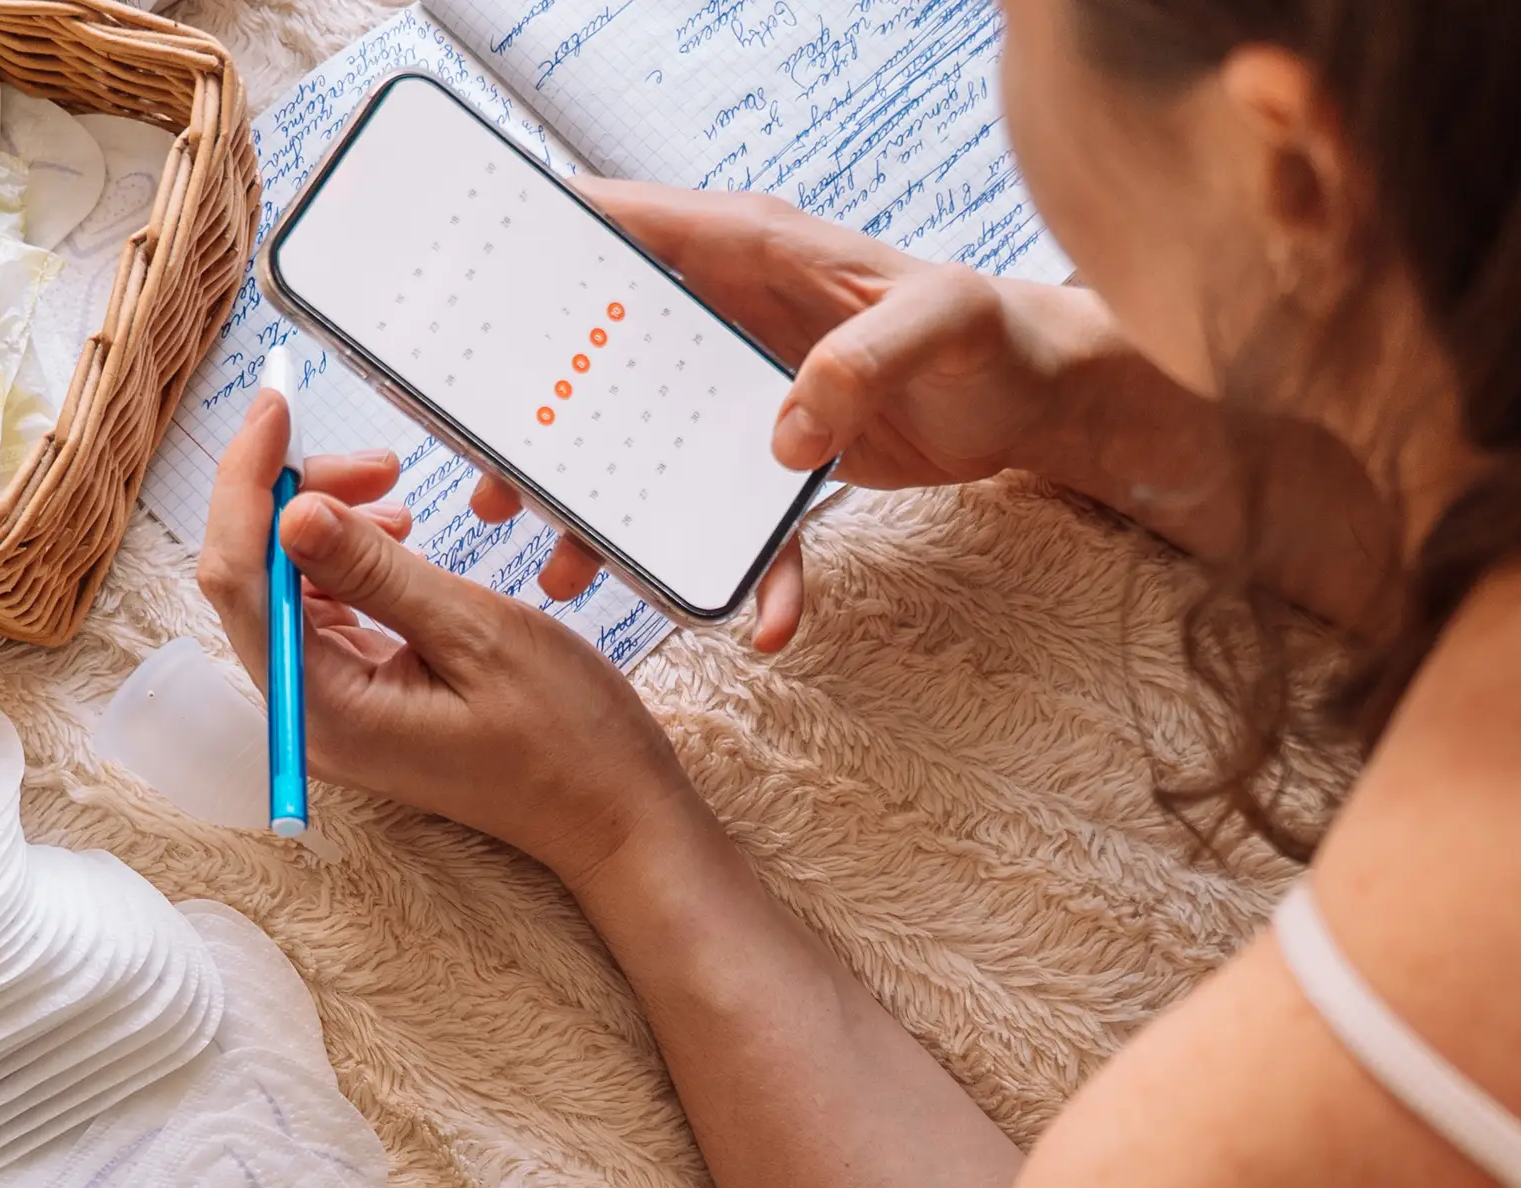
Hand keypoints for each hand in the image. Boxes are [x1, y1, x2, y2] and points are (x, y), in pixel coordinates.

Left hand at [197, 384, 706, 890]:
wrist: (612, 813)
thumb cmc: (565, 737)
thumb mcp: (476, 634)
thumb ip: (376, 573)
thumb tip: (293, 510)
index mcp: (328, 708)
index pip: (240, 580)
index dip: (246, 485)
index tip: (276, 410)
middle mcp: (312, 716)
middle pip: (255, 580)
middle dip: (294, 501)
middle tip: (375, 462)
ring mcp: (334, 712)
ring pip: (287, 590)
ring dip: (326, 528)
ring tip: (397, 496)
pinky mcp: (362, 701)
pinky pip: (324, 615)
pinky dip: (348, 564)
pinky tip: (397, 539)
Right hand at [472, 182, 1124, 651]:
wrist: (1044, 398)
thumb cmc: (996, 335)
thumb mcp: (941, 327)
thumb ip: (864, 360)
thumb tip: (784, 431)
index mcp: (757, 255)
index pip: (632, 228)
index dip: (551, 246)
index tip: (476, 291)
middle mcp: (738, 318)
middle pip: (609, 354)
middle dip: (543, 416)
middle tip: (490, 477)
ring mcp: (755, 389)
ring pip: (653, 444)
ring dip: (608, 508)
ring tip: (561, 561)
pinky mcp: (787, 453)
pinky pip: (752, 519)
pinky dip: (755, 576)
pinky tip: (765, 627)